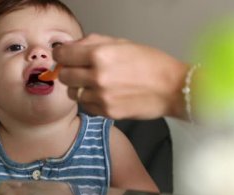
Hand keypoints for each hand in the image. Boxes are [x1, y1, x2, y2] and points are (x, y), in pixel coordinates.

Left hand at [53, 34, 187, 119]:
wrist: (172, 88)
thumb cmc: (149, 62)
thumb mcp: (121, 43)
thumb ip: (91, 42)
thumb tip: (68, 47)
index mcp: (100, 54)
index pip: (63, 55)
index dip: (61, 54)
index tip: (64, 56)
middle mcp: (97, 76)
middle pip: (64, 76)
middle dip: (69, 71)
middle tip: (79, 70)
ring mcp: (101, 97)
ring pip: (73, 93)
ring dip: (79, 88)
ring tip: (94, 84)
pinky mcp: (107, 113)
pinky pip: (86, 106)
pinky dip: (90, 100)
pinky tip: (103, 95)